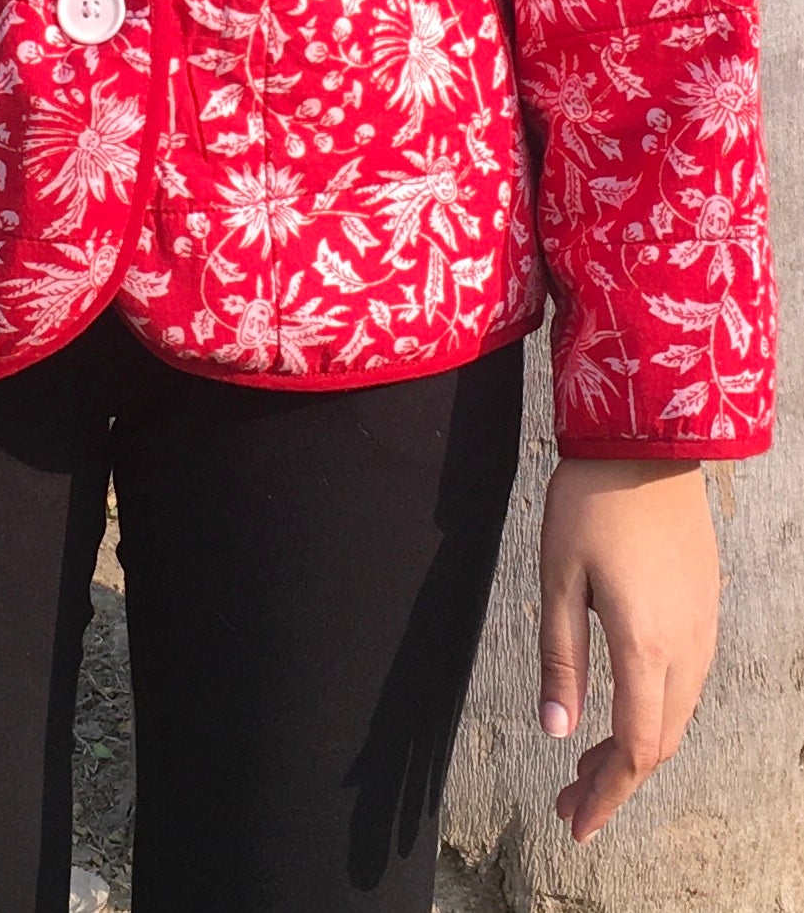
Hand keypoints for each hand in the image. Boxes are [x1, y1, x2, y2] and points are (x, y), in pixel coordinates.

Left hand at [537, 457, 719, 843]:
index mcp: (646, 644)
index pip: (635, 748)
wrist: (648, 438)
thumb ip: (559, 658)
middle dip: (615, 781)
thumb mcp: (557, 577)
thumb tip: (556, 730)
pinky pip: (688, 683)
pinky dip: (656, 714)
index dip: (607, 794)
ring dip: (636, 749)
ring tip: (587, 764)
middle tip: (568, 800)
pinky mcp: (704, 607)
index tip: (575, 823)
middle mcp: (686, 646)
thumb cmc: (591, 500)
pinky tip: (623, 710)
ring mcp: (703, 627)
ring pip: (677, 715)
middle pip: (660, 742)